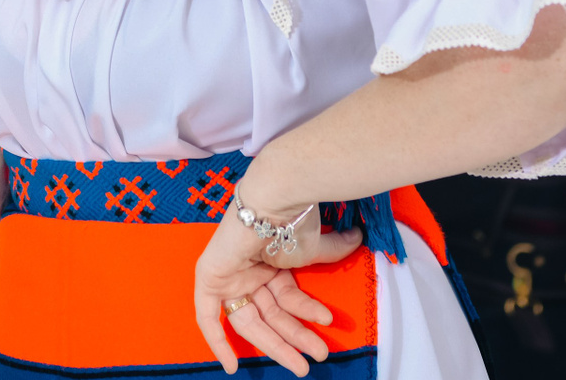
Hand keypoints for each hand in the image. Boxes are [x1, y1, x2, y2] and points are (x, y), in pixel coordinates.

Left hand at [193, 192, 361, 375]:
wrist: (273, 202)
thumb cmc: (293, 221)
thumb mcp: (315, 246)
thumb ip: (333, 249)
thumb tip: (357, 238)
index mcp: (271, 260)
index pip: (284, 299)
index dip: (300, 317)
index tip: (319, 333)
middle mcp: (249, 269)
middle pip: (271, 314)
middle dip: (295, 337)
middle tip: (318, 355)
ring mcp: (229, 275)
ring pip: (253, 320)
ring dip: (282, 341)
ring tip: (310, 358)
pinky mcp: (209, 277)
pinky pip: (208, 317)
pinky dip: (217, 342)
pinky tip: (231, 368)